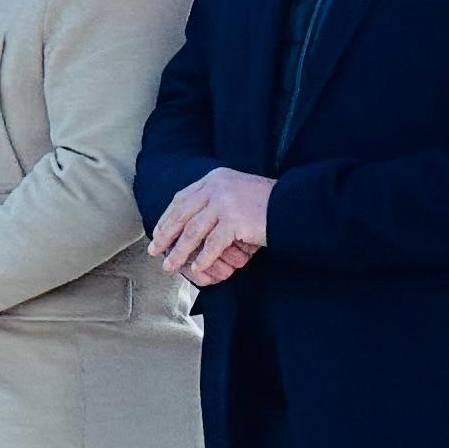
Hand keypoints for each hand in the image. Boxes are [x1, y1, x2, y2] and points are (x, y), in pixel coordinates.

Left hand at [149, 166, 274, 286]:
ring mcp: (225, 202)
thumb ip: (215, 201)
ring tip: (170, 266)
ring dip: (180, 252)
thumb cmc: (267, 204)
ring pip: (193, 231)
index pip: (182, 199)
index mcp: (215, 179)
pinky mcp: (234, 219)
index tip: (158, 232)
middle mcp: (217, 187)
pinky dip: (203, 258)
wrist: (294, 205)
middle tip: (154, 250)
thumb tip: (189, 222)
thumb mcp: (236, 193)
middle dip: (166, 235)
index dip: (167, 217)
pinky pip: (213, 244)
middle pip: (182, 214)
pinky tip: (197, 269)